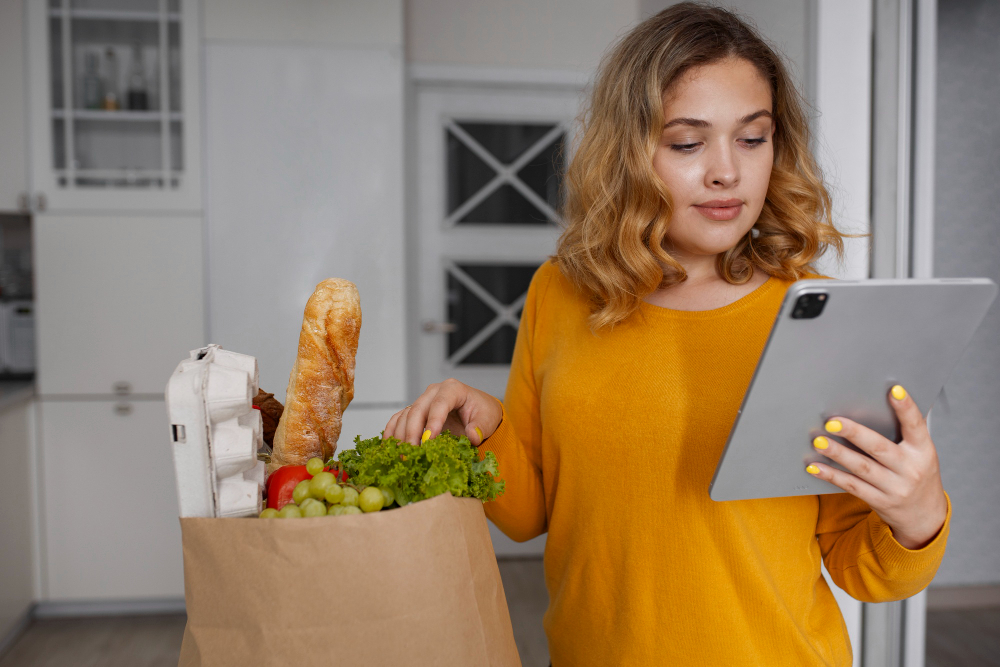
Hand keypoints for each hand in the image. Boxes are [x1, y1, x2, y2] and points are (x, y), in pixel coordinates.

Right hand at [384, 379, 502, 446]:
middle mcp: (434, 392)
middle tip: (412, 453)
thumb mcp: (488, 419)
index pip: (440, 403)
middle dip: (413, 432)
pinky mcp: (416, 412)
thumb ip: (480, 427)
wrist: (478, 413)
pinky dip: (392, 432)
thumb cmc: (483, 413)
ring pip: (406, 415)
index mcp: (453, 389)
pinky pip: (398, 419)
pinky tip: (390, 447)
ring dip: (401, 435)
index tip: (429, 441)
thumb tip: (472, 435)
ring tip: (402, 455)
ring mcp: (423, 401)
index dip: (433, 421)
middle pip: (418, 409)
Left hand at [806, 385, 947, 549]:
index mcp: (924, 451)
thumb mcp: (922, 453)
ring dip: (837, 454)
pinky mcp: (880, 501)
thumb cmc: (918, 474)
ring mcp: (895, 488)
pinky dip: (832, 476)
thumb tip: (889, 398)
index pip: (916, 426)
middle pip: (879, 448)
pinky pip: (852, 486)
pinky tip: (815, 467)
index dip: (906, 408)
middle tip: (832, 422)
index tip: (893, 390)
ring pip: (861, 468)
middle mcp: (911, 470)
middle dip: (854, 433)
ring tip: (818, 441)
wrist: (925, 517)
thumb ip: (908, 432)